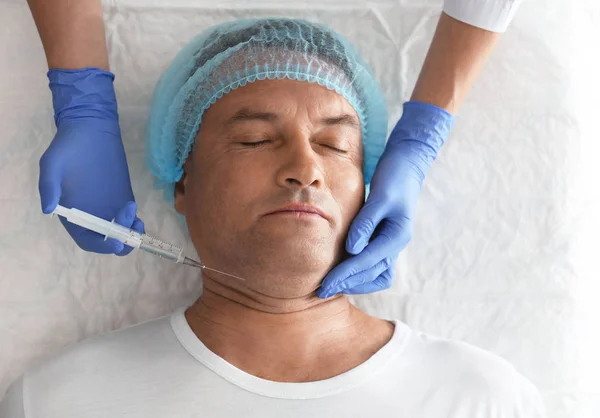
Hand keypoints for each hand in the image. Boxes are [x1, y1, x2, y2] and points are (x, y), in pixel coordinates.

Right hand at [39, 68, 143, 254]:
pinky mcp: (122, 196)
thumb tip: (48, 210)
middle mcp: (91, 213)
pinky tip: (139, 218)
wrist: (89, 128)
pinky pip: (129, 216)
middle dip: (119, 242)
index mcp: (71, 212)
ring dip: (129, 233)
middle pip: (106, 239)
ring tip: (137, 224)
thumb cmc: (66, 146)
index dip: (100, 245)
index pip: (87, 239)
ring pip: (120, 230)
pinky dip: (134, 222)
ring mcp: (108, 206)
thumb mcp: (51, 164)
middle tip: (128, 233)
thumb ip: (49, 187)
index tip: (113, 243)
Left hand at [317, 102, 453, 297]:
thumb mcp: (380, 197)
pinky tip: (344, 271)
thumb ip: (366, 223)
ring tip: (333, 284)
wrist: (406, 165)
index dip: (345, 275)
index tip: (325, 285)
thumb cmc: (394, 177)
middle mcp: (396, 243)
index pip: (367, 262)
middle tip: (321, 290)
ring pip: (376, 274)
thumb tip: (352, 249)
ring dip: (356, 282)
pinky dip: (361, 272)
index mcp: (397, 235)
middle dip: (347, 282)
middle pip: (371, 273)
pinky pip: (376, 265)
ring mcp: (392, 243)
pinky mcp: (385, 238)